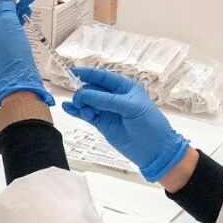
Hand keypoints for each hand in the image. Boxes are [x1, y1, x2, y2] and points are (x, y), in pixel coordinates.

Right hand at [62, 68, 188, 182]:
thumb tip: (83, 94)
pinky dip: (76, 112)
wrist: (155, 150)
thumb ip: (107, 100)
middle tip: (79, 101)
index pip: (104, 77)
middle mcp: (115, 97)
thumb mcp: (131, 108)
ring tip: (84, 111)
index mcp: (125, 87)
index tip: (73, 72)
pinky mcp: (102, 124)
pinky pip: (87, 115)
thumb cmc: (149, 124)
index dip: (89, 74)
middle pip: (93, 89)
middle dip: (84, 92)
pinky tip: (67, 108)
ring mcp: (107, 111)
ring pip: (88, 102)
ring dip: (81, 104)